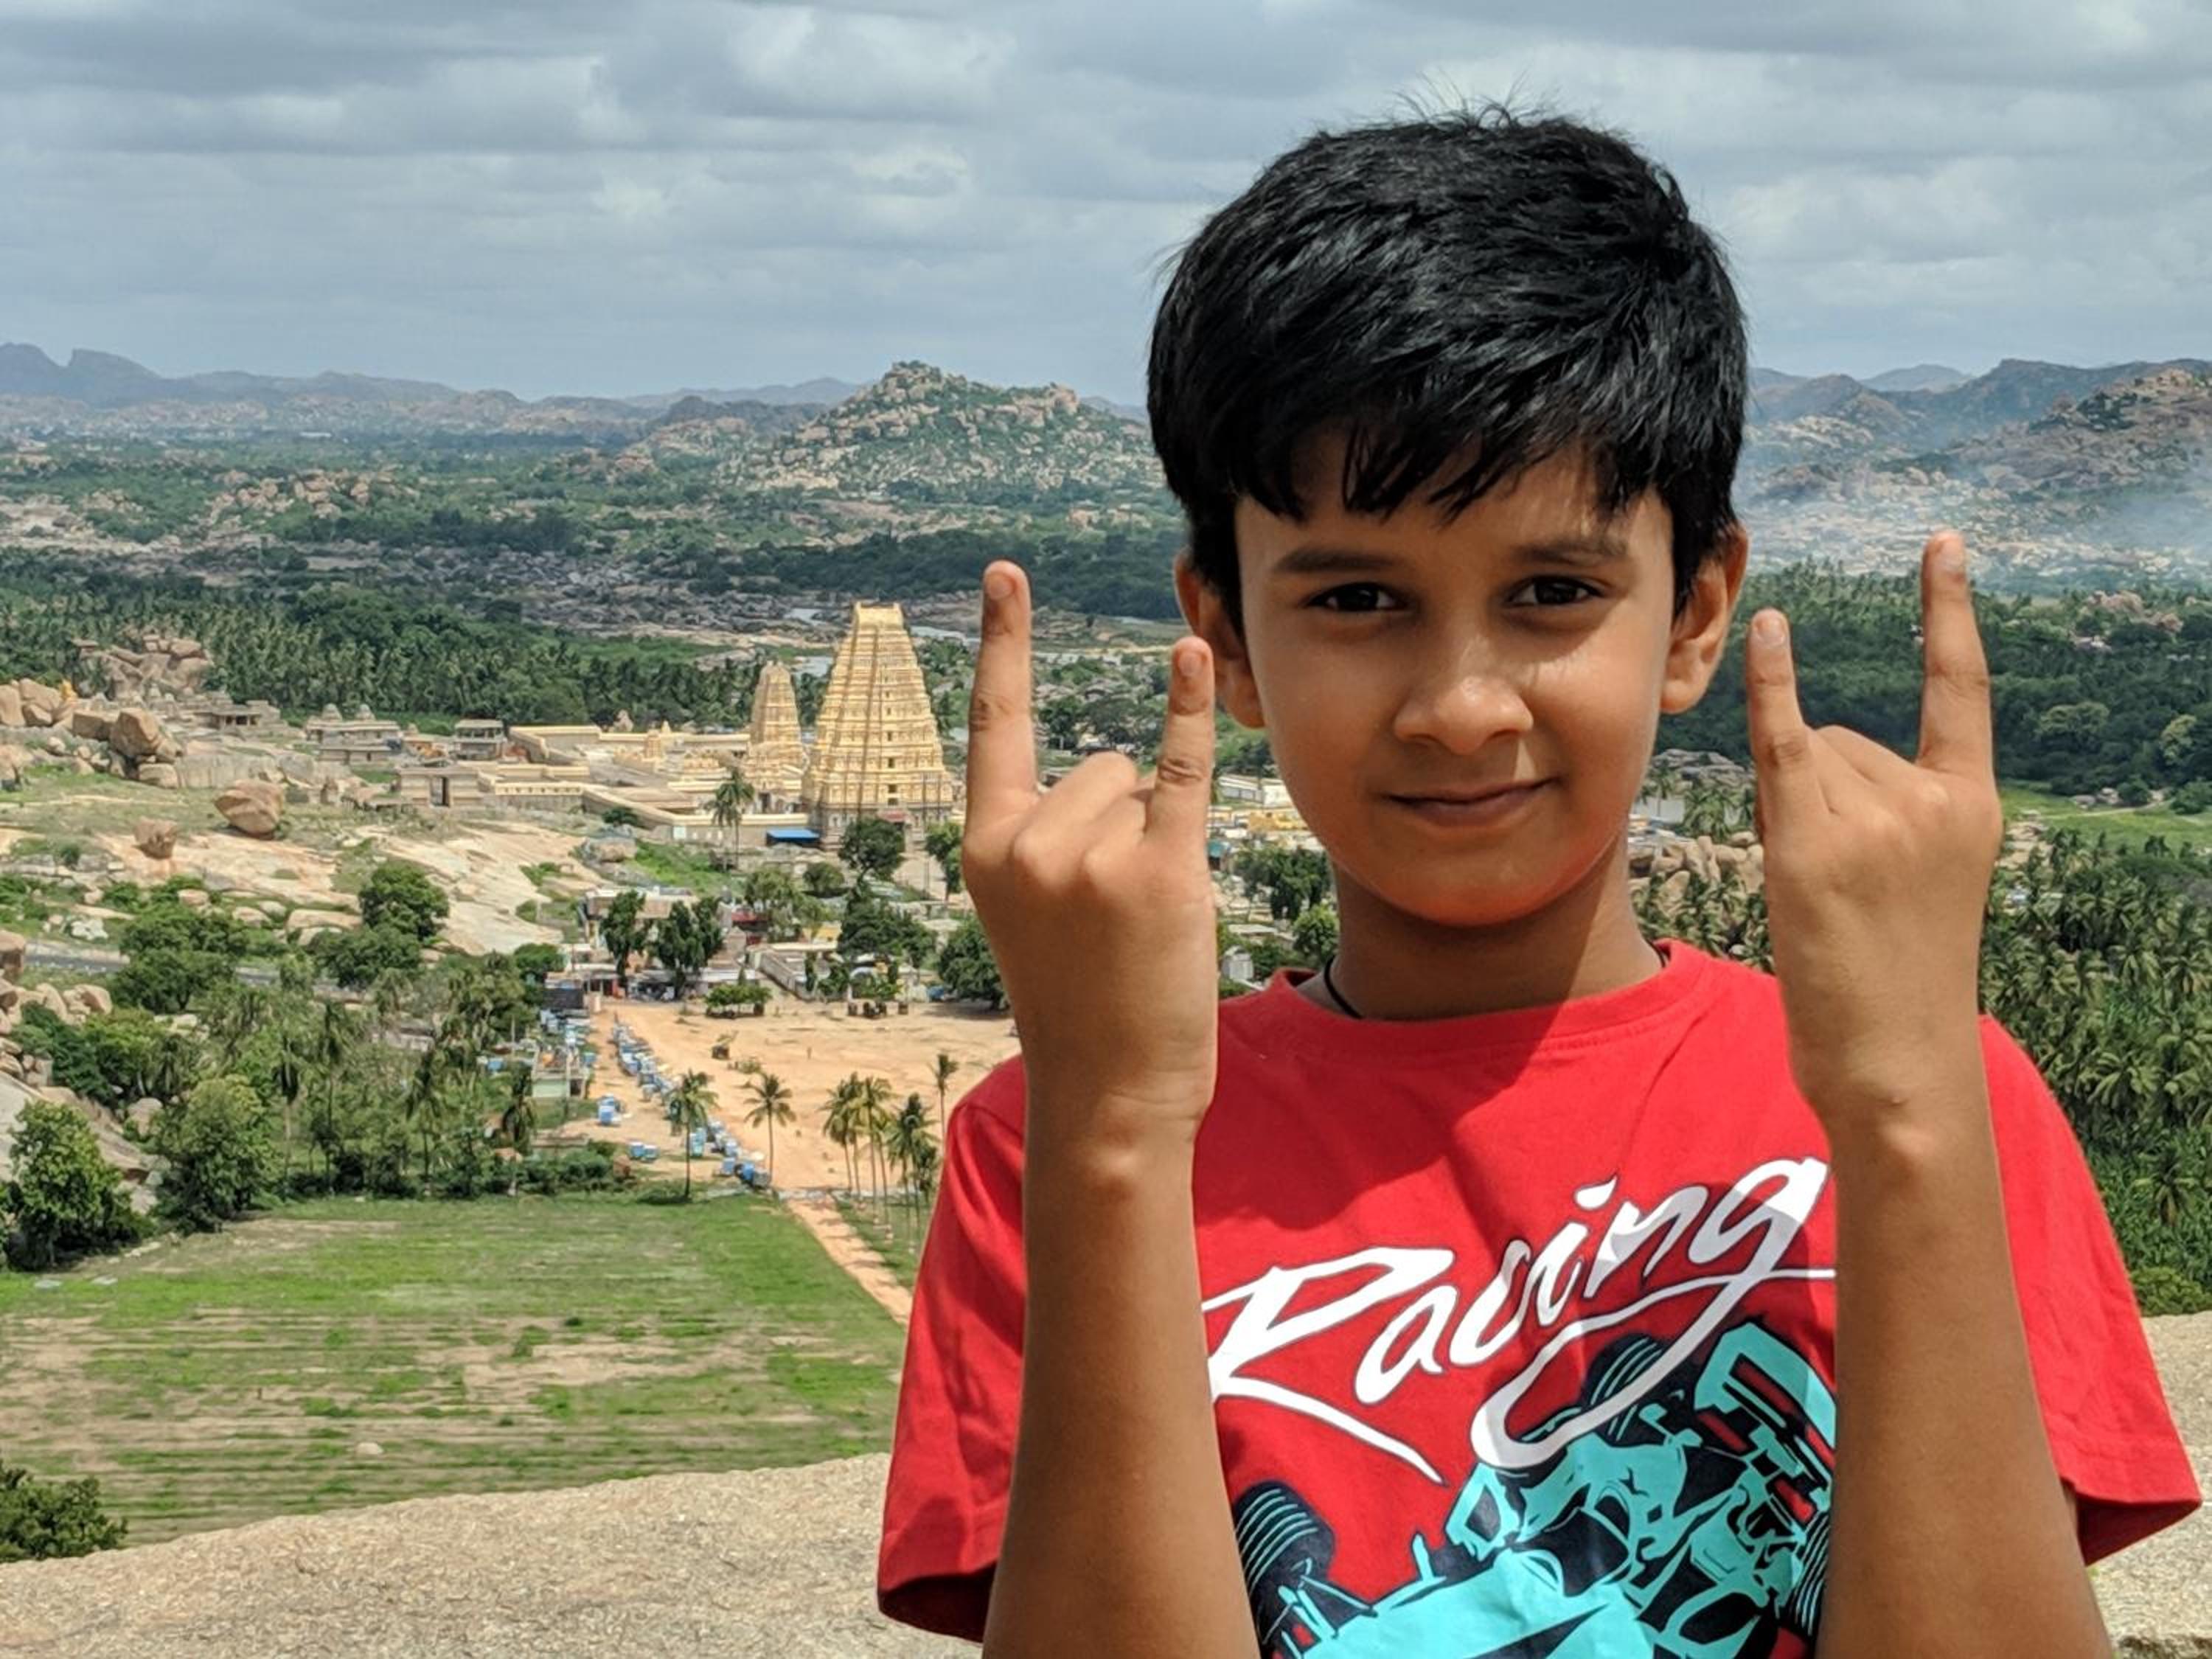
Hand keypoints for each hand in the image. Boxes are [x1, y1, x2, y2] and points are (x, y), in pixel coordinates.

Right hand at [961, 560, 1221, 1148]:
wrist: (1110, 1094)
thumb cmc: (1081, 1002)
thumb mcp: (1031, 912)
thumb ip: (1047, 835)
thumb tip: (1124, 762)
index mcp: (984, 847)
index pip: (993, 724)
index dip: (1002, 642)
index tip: (1006, 571)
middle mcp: (1026, 841)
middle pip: (1097, 765)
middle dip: (1119, 822)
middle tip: (1110, 919)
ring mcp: (1088, 855)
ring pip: (1139, 783)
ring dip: (1154, 836)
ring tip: (1138, 923)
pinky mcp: (1157, 869)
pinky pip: (1179, 769)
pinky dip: (1190, 709)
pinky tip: (1194, 653)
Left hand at [1744, 530, 2003, 1127]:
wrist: (1899, 1061)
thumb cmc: (1894, 980)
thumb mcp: (1912, 880)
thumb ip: (1879, 803)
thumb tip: (1809, 738)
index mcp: (1973, 806)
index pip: (1962, 688)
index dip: (1948, 612)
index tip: (1942, 545)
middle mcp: (1933, 799)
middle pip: (1840, 741)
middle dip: (1817, 793)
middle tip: (1838, 887)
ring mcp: (1877, 819)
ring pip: (1799, 762)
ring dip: (1784, 807)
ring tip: (1819, 893)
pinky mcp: (1816, 846)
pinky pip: (1782, 743)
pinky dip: (1772, 683)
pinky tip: (1770, 628)